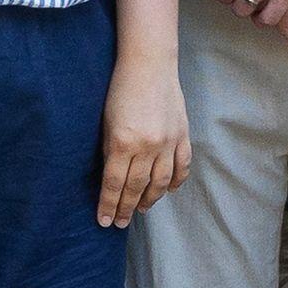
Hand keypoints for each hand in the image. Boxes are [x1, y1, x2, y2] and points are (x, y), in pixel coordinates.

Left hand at [97, 48, 192, 225]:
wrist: (149, 64)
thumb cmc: (120, 89)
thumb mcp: (106, 121)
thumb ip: (111, 150)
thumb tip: (113, 177)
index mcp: (123, 142)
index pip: (114, 184)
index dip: (109, 205)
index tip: (104, 221)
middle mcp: (148, 146)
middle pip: (136, 187)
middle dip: (127, 208)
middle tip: (120, 223)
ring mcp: (168, 142)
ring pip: (161, 182)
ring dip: (151, 199)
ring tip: (142, 210)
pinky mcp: (182, 135)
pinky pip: (182, 166)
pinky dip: (176, 181)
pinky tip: (168, 190)